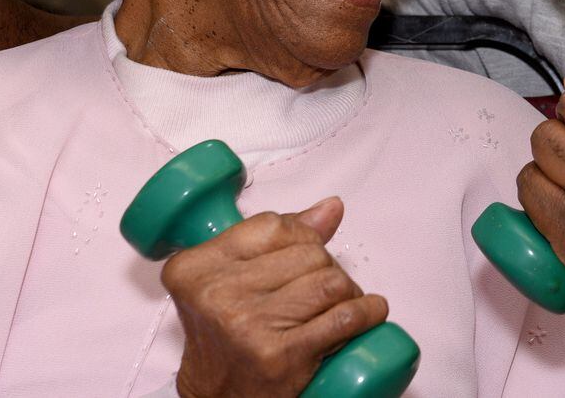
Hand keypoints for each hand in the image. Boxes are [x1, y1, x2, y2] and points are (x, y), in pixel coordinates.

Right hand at [166, 197, 388, 397]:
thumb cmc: (225, 343)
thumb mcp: (231, 282)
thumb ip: (275, 238)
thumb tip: (330, 208)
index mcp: (198, 268)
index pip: (274, 225)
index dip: (301, 237)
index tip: (303, 255)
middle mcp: (218, 294)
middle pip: (308, 253)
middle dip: (326, 269)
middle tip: (319, 293)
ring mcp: (249, 325)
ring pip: (330, 281)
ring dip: (347, 293)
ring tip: (339, 306)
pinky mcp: (281, 356)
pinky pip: (343, 317)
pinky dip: (366, 313)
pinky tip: (367, 314)